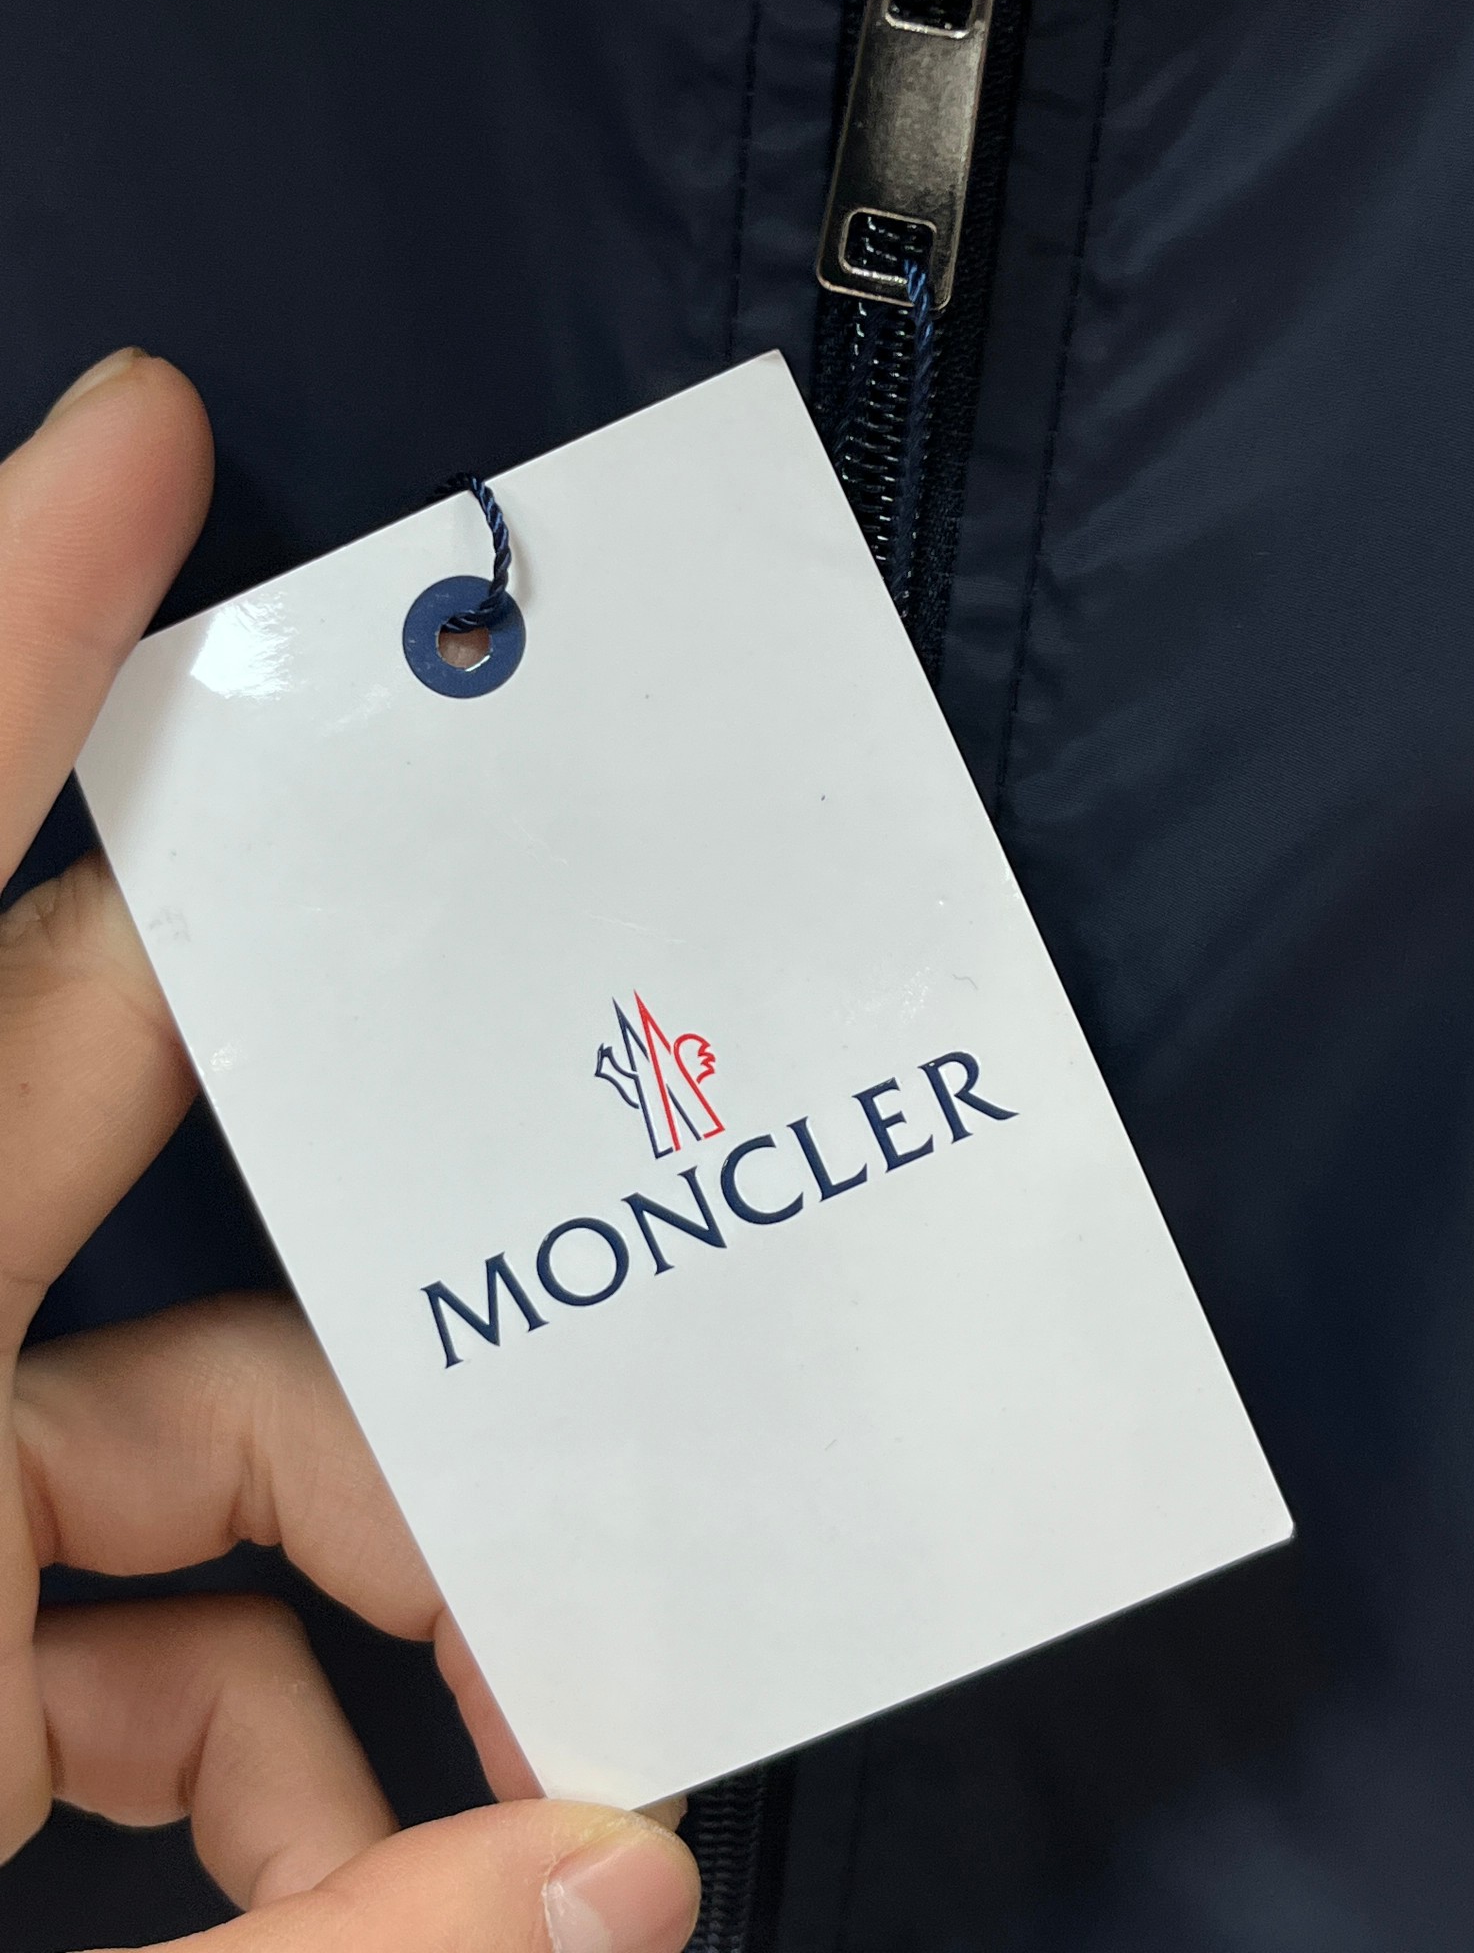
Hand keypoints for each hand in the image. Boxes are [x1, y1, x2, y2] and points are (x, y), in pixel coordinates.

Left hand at [0, 351, 700, 1952]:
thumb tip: (633, 1879)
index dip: (13, 633)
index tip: (137, 442)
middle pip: (93, 1102)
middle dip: (345, 1123)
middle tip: (555, 1128)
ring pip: (192, 1405)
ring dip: (386, 1557)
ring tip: (544, 1744)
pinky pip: (147, 1605)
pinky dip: (290, 1719)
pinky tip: (385, 1855)